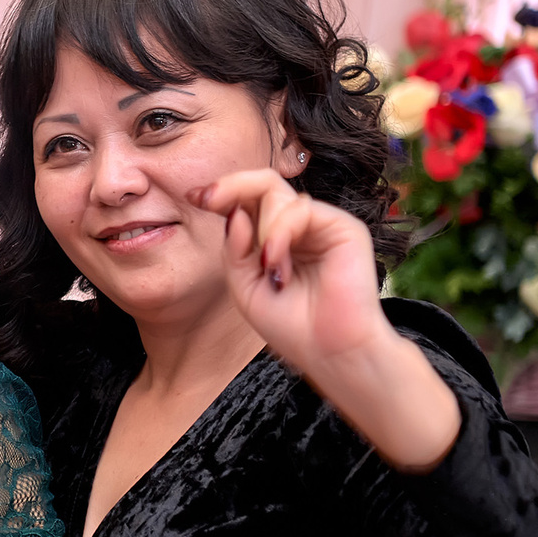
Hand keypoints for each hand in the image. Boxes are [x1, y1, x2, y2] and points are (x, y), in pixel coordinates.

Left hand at [192, 169, 395, 376]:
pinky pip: (299, 210)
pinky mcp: (343, 227)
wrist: (328, 353)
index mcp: (273, 236)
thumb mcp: (244, 286)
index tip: (194, 198)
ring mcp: (320, 224)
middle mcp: (297, 225)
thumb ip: (235, 249)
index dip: (221, 193)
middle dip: (230, 186)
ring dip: (260, 230)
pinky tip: (277, 264)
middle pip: (262, 183)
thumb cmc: (290, 325)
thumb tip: (235, 213)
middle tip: (207, 199)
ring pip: (276, 194)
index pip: (247, 200)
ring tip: (267, 268)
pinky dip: (279, 234)